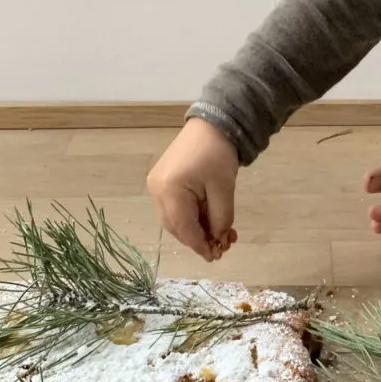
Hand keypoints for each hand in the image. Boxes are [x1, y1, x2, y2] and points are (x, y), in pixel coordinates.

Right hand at [146, 118, 239, 261]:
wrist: (212, 125)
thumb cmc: (218, 154)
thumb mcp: (224, 190)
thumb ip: (220, 219)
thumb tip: (218, 240)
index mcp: (170, 190)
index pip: (184, 228)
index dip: (200, 245)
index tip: (216, 256)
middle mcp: (157, 190)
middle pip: (176, 226)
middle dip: (198, 238)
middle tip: (222, 245)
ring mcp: (156, 185)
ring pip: (175, 219)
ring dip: (196, 228)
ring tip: (220, 232)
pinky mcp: (161, 182)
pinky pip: (175, 207)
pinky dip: (191, 216)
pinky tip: (208, 218)